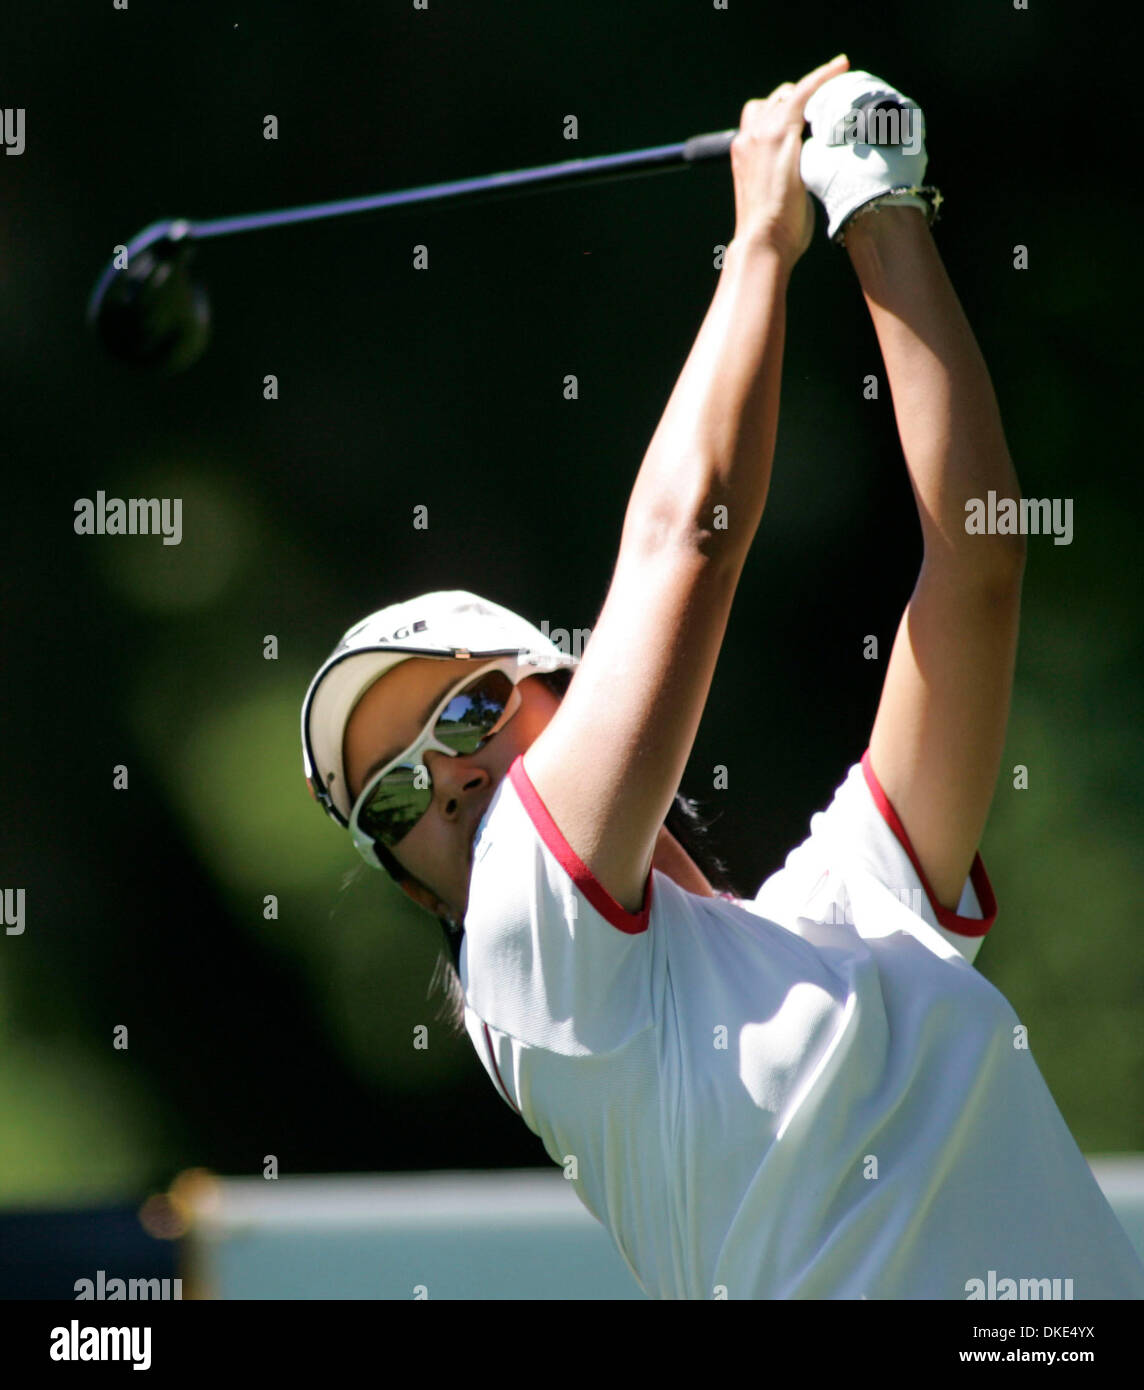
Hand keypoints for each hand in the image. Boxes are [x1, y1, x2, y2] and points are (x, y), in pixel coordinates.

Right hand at [730, 54, 849, 264]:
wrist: (763, 242)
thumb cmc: (775, 232)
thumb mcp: (778, 198)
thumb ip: (788, 176)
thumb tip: (813, 173)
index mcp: (744, 154)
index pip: (763, 118)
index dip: (786, 110)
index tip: (808, 107)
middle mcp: (748, 139)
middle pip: (774, 102)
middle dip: (799, 103)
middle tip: (829, 111)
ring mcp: (761, 134)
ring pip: (789, 95)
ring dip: (812, 93)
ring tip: (839, 93)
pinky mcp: (780, 134)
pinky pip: (804, 93)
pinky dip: (823, 77)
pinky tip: (841, 68)